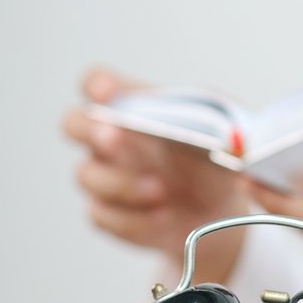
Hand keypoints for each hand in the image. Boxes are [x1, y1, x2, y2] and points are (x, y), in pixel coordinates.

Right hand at [62, 67, 247, 282]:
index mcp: (133, 108)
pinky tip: (161, 217)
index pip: (96, 83)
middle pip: (72, 123)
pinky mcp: (109, 214)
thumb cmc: (214, 162)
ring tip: (162, 191)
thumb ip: (223, 119)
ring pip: (85, 175)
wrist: (218, 214)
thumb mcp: (228, 132)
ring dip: (122, 184)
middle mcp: (111, 140)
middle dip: (90, 131)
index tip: (108, 93)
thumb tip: (230, 131)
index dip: (97, 85)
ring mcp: (105, 177)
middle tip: (117, 139)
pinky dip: (131, 219)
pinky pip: (101, 214)